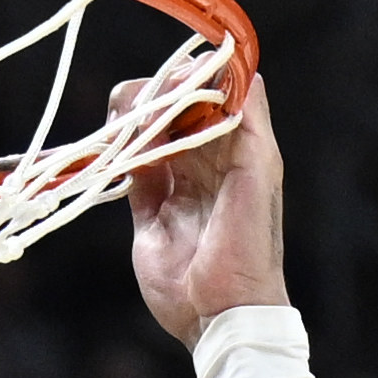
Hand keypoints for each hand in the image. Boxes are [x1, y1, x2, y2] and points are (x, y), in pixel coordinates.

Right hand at [127, 75, 289, 342]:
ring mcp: (175, 183)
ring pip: (147, 131)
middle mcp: (205, 161)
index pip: (210, 93)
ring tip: (131, 128)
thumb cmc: (250, 241)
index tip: (179, 78)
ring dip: (134, 119)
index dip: (192, 77)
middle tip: (149, 107)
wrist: (222, 309)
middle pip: (173, 107)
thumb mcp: (259, 171)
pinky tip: (119, 147)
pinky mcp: (147, 208)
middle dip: (157, 96)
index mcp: (237, 148)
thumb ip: (251, 118)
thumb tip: (243, 67)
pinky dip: (120, 151)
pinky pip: (129, 166)